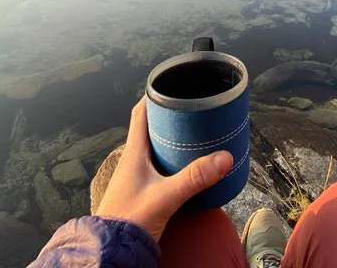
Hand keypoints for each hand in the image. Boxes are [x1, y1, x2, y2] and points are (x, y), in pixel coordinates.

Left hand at [95, 97, 233, 241]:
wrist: (112, 250)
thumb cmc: (128, 221)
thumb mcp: (166, 196)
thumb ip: (194, 178)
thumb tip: (223, 158)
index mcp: (134, 153)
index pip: (141, 113)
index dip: (155, 97)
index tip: (173, 87)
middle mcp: (134, 161)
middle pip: (152, 129)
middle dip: (172, 118)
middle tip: (194, 113)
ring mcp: (138, 177)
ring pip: (157, 149)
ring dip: (174, 141)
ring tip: (197, 138)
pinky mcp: (144, 192)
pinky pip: (161, 168)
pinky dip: (175, 162)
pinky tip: (189, 169)